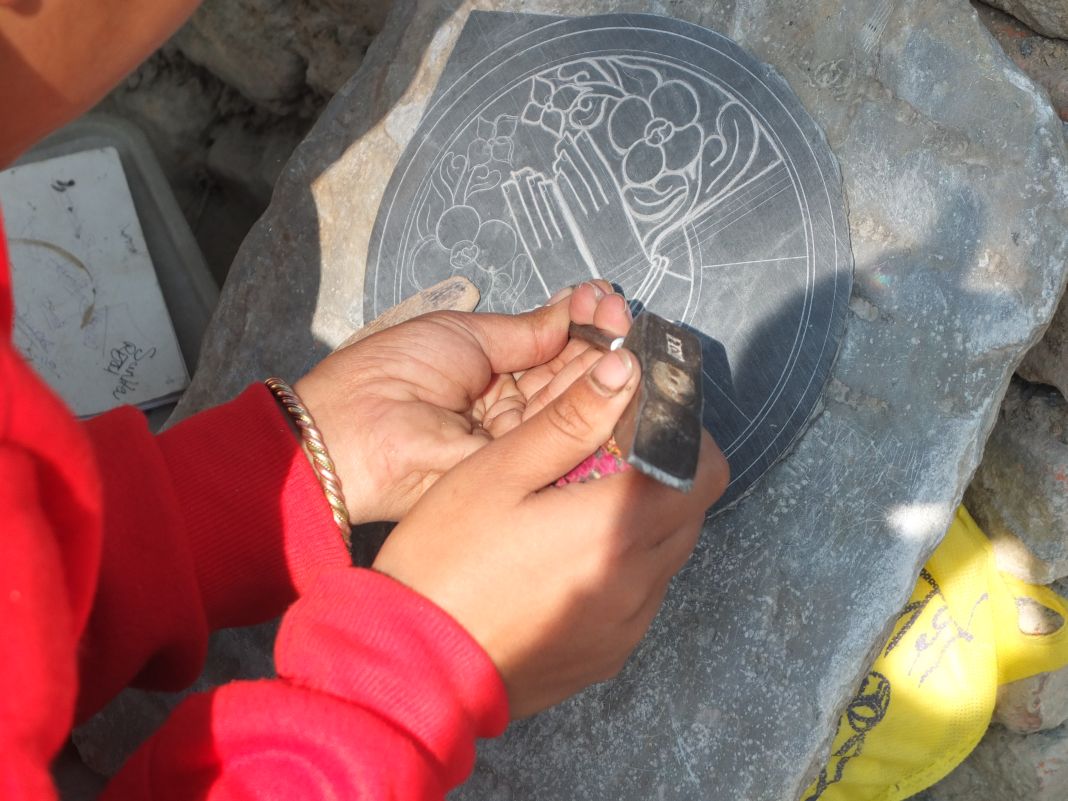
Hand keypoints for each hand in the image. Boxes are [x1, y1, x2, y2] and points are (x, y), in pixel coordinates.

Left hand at [294, 282, 630, 523]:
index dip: (583, 322)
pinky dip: (596, 405)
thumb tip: (573, 308)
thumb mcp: (464, 335)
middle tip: (624, 317)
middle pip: (573, 375)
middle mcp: (513, 410)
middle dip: (601, 341)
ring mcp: (519, 441)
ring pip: (576, 404)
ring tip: (628, 336)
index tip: (603, 299)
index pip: (553, 347)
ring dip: (604, 368)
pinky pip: (566, 438)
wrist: (351, 433)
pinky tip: (621, 373)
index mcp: (493, 374)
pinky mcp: (523, 470)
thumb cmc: (392, 374)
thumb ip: (526, 331)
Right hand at [372, 342, 728, 717]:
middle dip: (663, 474)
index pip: (703, 471)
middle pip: (691, 511)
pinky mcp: (609, 655)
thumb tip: (625, 371)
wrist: (414, 664)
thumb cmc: (447, 560)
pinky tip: (567, 560)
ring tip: (579, 509)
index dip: (684, 437)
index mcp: (617, 528)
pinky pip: (642, 596)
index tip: (646, 421)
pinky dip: (624, 566)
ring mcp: (627, 625)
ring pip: (668, 555)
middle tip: (605, 456)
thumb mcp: (498, 472)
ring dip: (643, 521)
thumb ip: (569, 420)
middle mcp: (639, 582)